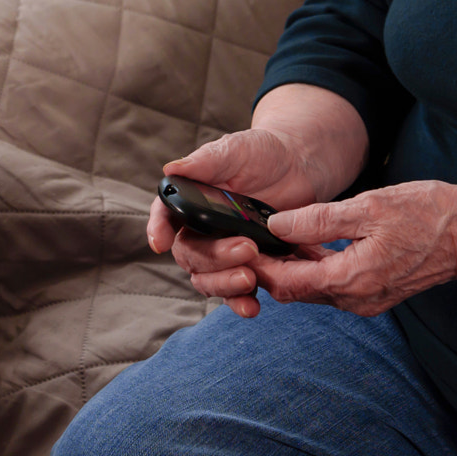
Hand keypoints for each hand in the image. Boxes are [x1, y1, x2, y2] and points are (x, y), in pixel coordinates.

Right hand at [145, 127, 334, 318]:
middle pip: (190, 254)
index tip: (161, 241)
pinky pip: (235, 291)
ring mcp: (222, 251)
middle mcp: (199, 229)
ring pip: (207, 278)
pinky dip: (241, 302)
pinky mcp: (247, 267)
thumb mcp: (235, 149)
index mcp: (188, 198)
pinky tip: (253, 306)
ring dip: (224, 285)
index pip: (164, 215)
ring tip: (250, 279)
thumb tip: (171, 168)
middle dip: (213, 257)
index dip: (158, 229)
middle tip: (246, 249)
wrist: (298, 166)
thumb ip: (206, 161)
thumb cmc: (262, 152)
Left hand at [249, 181, 456, 316]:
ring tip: (266, 237)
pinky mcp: (375, 292)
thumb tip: (278, 224)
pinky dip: (313, 267)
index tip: (236, 243)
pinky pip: (332, 285)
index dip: (257, 265)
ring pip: (313, 289)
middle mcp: (355, 299)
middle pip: (295, 290)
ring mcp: (366, 300)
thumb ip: (319, 220)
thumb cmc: (429, 215)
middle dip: (267, 268)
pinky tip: (304, 242)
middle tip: (243, 239)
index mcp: (350, 280)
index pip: (287, 283)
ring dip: (289, 267)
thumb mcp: (369, 207)